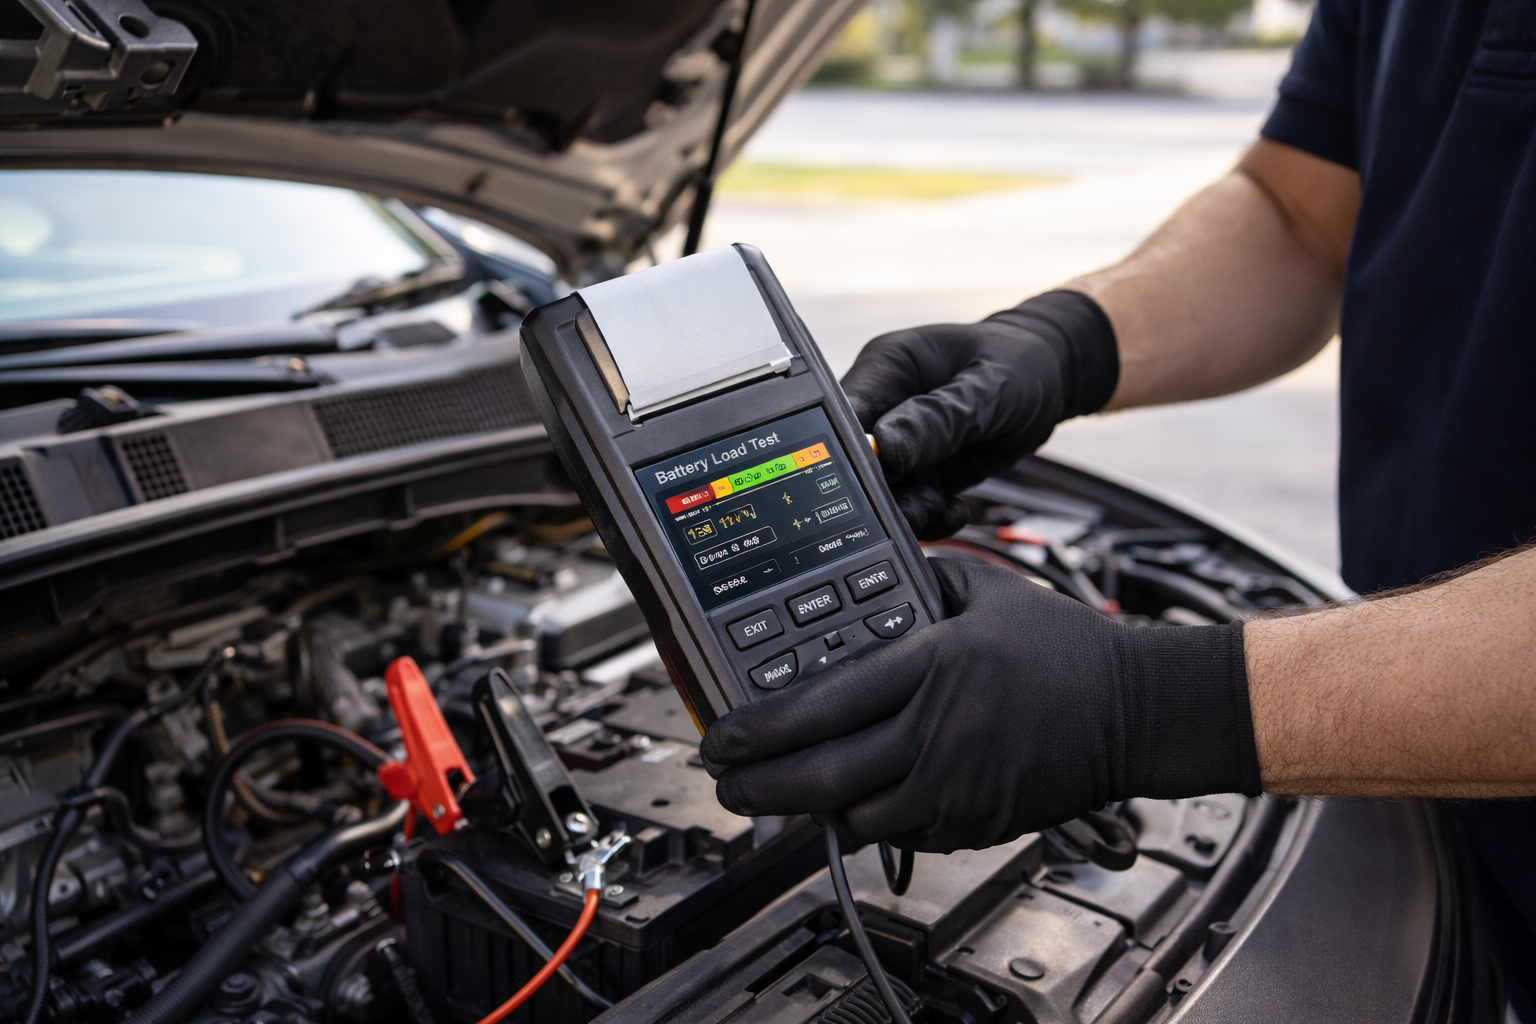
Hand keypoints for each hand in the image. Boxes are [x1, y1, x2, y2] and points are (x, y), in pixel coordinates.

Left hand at [702, 558, 1259, 851]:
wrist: (1137, 709)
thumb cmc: (1066, 648)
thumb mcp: (986, 588)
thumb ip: (919, 577)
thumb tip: (863, 579)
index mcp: (933, 665)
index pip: (822, 706)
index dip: (760, 728)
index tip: (722, 734)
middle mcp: (938, 731)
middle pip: (823, 775)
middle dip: (759, 786)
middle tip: (726, 783)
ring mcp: (957, 785)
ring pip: (854, 817)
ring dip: (807, 812)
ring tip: (774, 797)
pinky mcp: (976, 823)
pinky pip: (900, 836)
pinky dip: (866, 824)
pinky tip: (845, 806)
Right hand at [840, 291, 1117, 538]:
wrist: (1050, 381)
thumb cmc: (1018, 365)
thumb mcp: (987, 387)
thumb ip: (939, 418)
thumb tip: (886, 446)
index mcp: (885, 369)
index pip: (844, 415)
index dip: (854, 451)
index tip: (886, 474)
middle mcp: (884, 407)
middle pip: (855, 461)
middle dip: (883, 490)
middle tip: (920, 498)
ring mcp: (900, 444)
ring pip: (880, 493)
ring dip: (907, 510)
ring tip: (940, 505)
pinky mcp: (920, 472)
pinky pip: (909, 507)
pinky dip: (928, 520)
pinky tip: (953, 510)